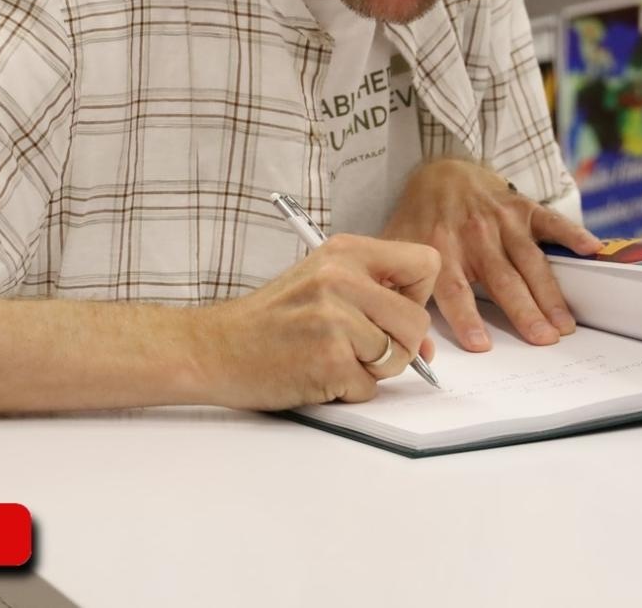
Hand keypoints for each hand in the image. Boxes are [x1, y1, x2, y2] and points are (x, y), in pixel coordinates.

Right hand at [193, 234, 438, 409]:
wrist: (213, 349)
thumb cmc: (269, 320)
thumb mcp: (322, 282)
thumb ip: (376, 298)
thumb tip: (427, 343)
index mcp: (345, 251)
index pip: (425, 262)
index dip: (417, 296)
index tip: (391, 311)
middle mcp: (342, 279)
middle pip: (417, 322)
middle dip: (400, 346)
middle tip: (361, 347)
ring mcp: (335, 321)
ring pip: (399, 357)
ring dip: (372, 370)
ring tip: (332, 357)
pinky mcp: (329, 361)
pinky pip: (369, 388)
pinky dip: (348, 391)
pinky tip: (317, 374)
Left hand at [380, 158, 601, 350]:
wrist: (440, 170)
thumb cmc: (421, 217)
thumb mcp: (397, 244)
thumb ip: (396, 280)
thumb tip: (391, 323)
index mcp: (441, 249)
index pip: (454, 289)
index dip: (466, 317)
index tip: (482, 345)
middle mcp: (474, 235)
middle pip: (502, 280)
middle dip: (524, 311)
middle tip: (544, 339)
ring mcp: (502, 221)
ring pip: (529, 261)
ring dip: (549, 293)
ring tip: (564, 324)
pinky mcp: (523, 208)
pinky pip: (550, 221)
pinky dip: (572, 234)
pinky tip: (591, 250)